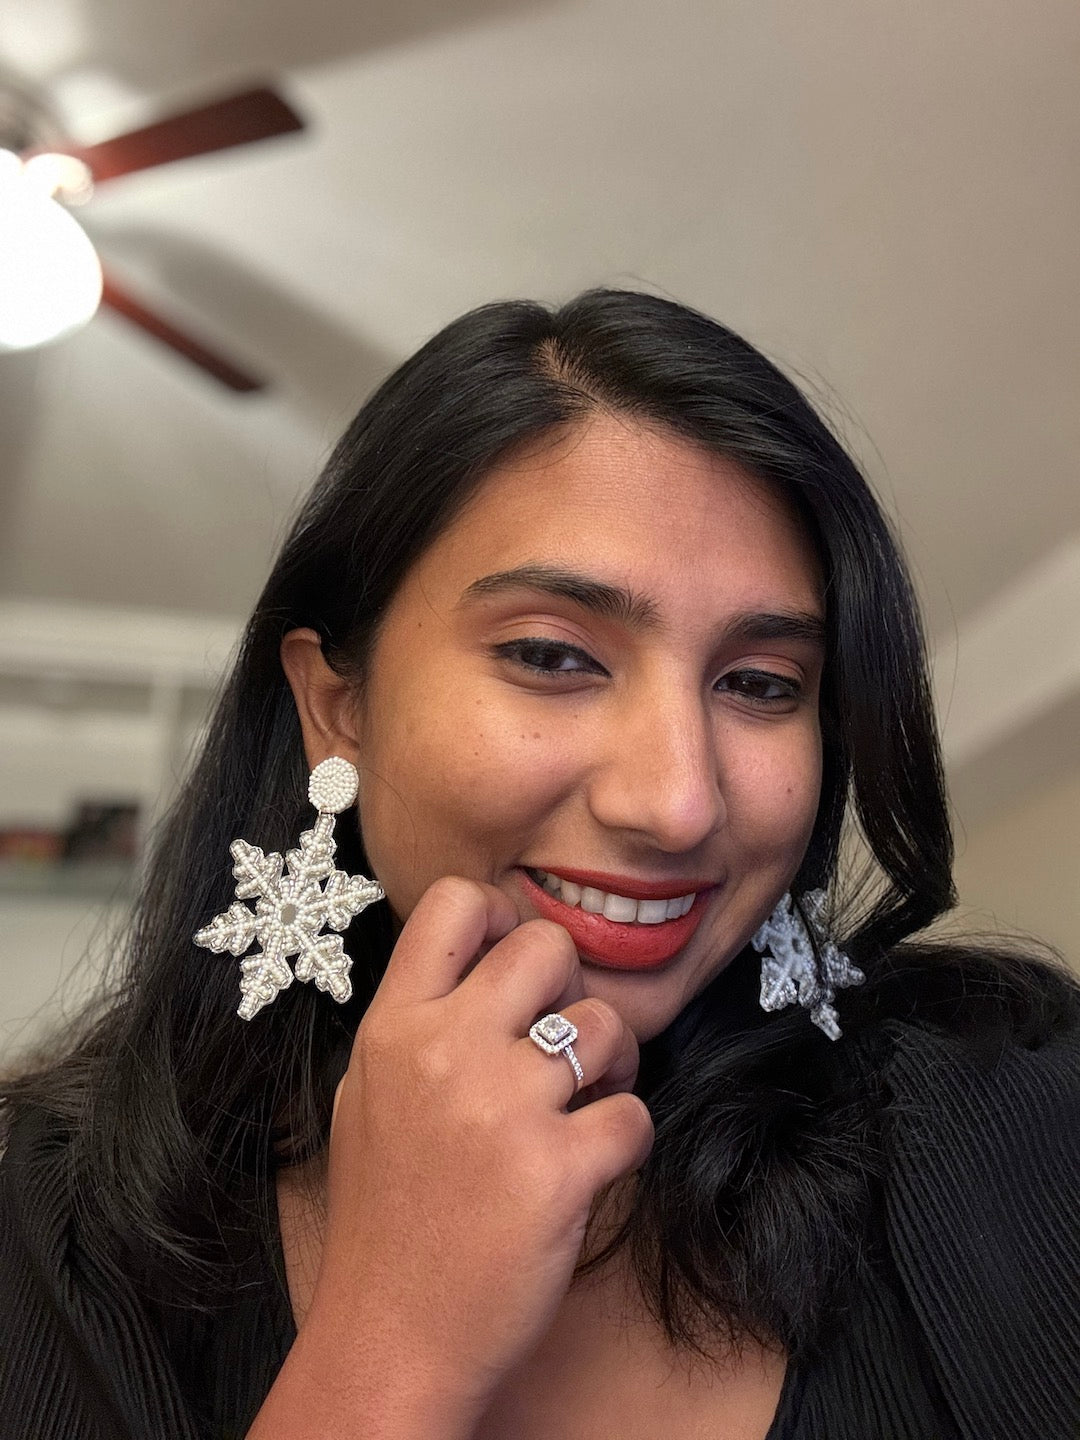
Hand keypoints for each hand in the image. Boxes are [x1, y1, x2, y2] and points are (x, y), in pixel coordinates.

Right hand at [304, 876, 653, 1429]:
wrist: (391, 1338)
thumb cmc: (384, 1217)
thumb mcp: (367, 1095)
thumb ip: (418, 1021)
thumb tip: (481, 959)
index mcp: (393, 1027)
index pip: (457, 902)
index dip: (501, 918)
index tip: (514, 967)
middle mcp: (445, 1051)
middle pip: (548, 945)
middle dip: (569, 987)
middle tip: (561, 1039)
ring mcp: (503, 1108)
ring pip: (607, 1026)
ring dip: (611, 1064)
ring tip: (583, 1103)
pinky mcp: (558, 1170)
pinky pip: (635, 1114)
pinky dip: (626, 1139)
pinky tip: (591, 1162)